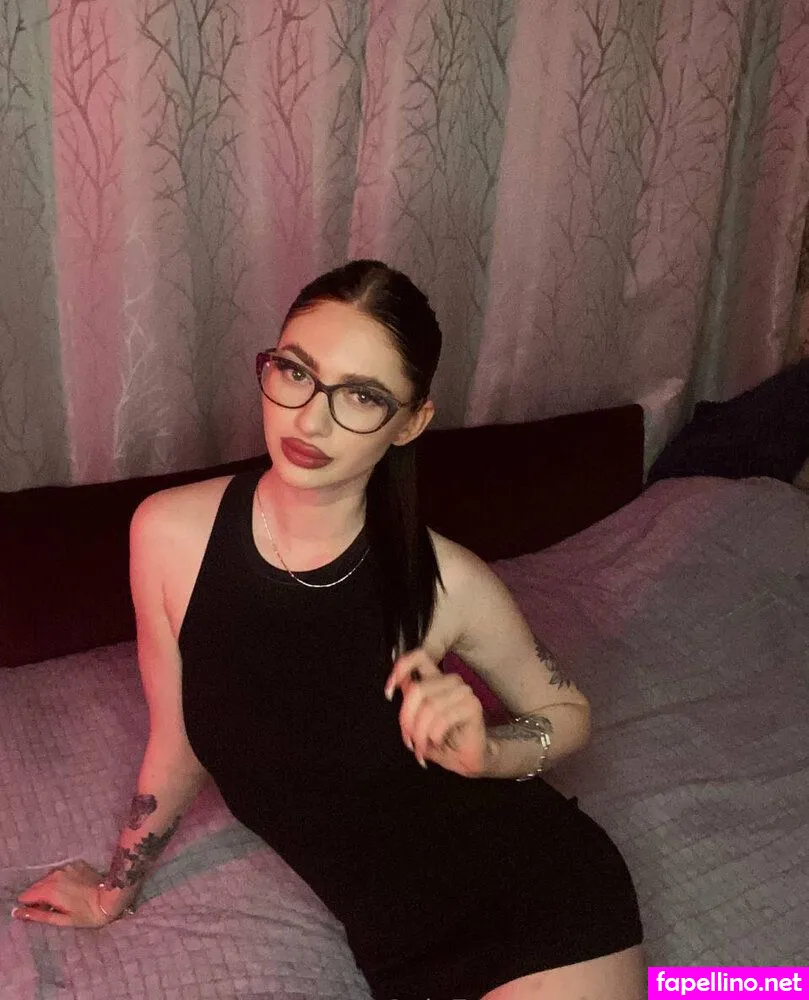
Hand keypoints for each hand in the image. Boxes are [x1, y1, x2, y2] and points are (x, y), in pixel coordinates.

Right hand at [12, 860, 110, 927]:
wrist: (112, 898)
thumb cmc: (87, 914)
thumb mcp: (61, 920)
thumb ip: (37, 915)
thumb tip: (17, 912)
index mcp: (50, 889)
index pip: (26, 895)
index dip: (29, 905)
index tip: (39, 912)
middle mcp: (56, 874)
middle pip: (37, 886)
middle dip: (40, 897)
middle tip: (53, 909)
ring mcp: (67, 867)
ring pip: (48, 878)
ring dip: (50, 888)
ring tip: (63, 900)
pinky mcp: (77, 864)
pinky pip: (62, 873)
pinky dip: (61, 881)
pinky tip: (71, 889)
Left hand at [384, 648, 489, 777]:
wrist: (468, 758)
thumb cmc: (444, 740)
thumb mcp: (419, 721)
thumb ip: (410, 701)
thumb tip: (397, 685)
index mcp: (436, 680)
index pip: (420, 657)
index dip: (401, 668)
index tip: (388, 692)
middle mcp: (450, 681)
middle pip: (417, 690)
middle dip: (407, 720)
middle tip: (408, 740)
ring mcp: (463, 692)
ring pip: (429, 707)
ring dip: (420, 733)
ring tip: (421, 747)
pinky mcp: (472, 706)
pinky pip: (443, 718)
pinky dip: (434, 735)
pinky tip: (436, 741)